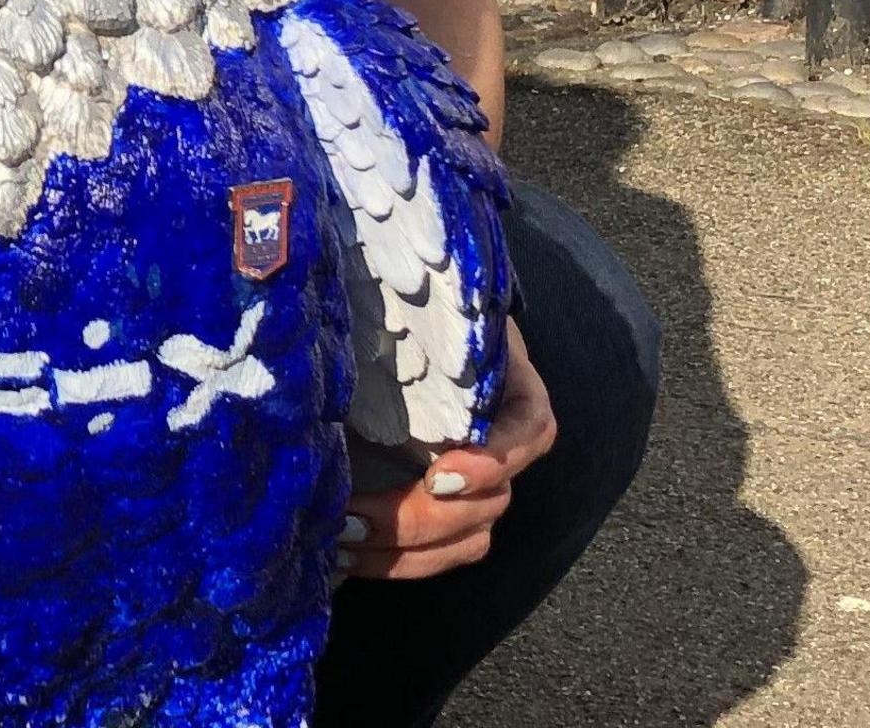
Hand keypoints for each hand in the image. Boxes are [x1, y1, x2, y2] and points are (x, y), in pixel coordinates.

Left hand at [341, 324, 554, 581]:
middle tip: (351, 517)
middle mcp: (502, 443)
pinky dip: (393, 562)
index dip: (492, 462)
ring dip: (402, 551)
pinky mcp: (443, 515)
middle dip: (418, 519)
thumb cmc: (403, 312)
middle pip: (489, 503)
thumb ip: (404, 317)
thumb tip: (361, 311)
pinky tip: (343, 555)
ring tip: (340, 538)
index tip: (438, 476)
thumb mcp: (411, 307)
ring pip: (466, 541)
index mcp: (509, 388)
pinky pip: (439, 556)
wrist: (388, 328)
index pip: (530, 431)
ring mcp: (476, 486)